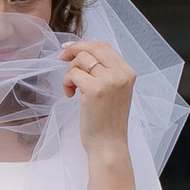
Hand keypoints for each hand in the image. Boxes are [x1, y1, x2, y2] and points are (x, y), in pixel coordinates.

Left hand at [61, 38, 137, 189]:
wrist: (109, 145)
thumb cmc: (107, 121)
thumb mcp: (113, 91)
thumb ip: (105, 72)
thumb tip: (82, 54)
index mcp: (128, 72)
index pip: (105, 46)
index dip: (85, 44)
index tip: (70, 49)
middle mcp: (121, 73)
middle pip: (93, 47)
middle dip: (73, 49)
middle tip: (61, 58)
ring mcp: (109, 80)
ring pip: (81, 59)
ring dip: (69, 71)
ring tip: (71, 87)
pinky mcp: (95, 90)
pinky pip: (73, 74)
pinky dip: (66, 82)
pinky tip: (70, 95)